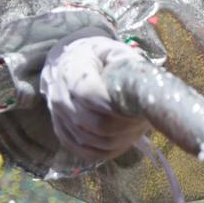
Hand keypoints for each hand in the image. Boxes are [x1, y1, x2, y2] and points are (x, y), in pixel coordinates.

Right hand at [40, 35, 150, 162]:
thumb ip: (125, 63)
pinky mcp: (65, 135)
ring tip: (138, 126)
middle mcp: (60, 97)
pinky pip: (87, 152)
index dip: (114, 104)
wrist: (71, 64)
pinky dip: (108, 149)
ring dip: (120, 138)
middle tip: (143, 117)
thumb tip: (141, 83)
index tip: (135, 105)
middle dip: (124, 123)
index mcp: (72, 69)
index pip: (89, 94)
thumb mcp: (114, 50)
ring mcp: (60, 118)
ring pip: (93, 141)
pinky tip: (124, 138)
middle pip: (94, 123)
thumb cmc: (99, 56)